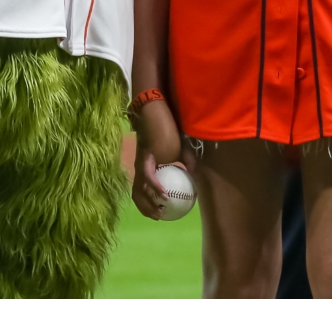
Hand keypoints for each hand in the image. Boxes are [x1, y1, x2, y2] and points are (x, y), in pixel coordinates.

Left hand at [130, 100, 184, 219]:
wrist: (158, 113)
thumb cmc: (168, 129)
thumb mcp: (181, 150)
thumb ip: (186, 163)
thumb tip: (194, 175)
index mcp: (146, 167)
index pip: (142, 190)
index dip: (147, 204)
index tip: (159, 213)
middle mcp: (140, 168)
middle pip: (136, 194)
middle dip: (145, 209)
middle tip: (158, 217)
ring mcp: (141, 164)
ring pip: (139, 189)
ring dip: (147, 203)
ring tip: (159, 212)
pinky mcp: (145, 158)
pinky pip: (149, 177)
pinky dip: (155, 188)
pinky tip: (164, 195)